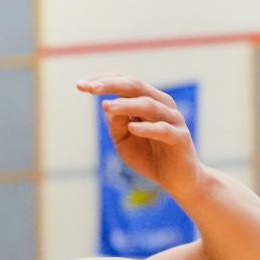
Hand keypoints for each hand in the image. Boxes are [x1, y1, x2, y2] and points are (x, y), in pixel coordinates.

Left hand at [77, 75, 204, 199]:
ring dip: (127, 105)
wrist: (176, 179)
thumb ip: (115, 124)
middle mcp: (161, 105)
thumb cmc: (147, 155)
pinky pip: (163, 130)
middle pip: (136, 86)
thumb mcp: (123, 140)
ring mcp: (173, 120)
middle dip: (111, 85)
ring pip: (149, 105)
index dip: (104, 80)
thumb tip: (107, 106)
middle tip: (90, 87)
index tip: (80, 84)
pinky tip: (132, 128)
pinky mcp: (180, 138)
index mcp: (147, 101)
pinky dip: (147, 128)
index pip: (125, 82)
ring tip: (107, 106)